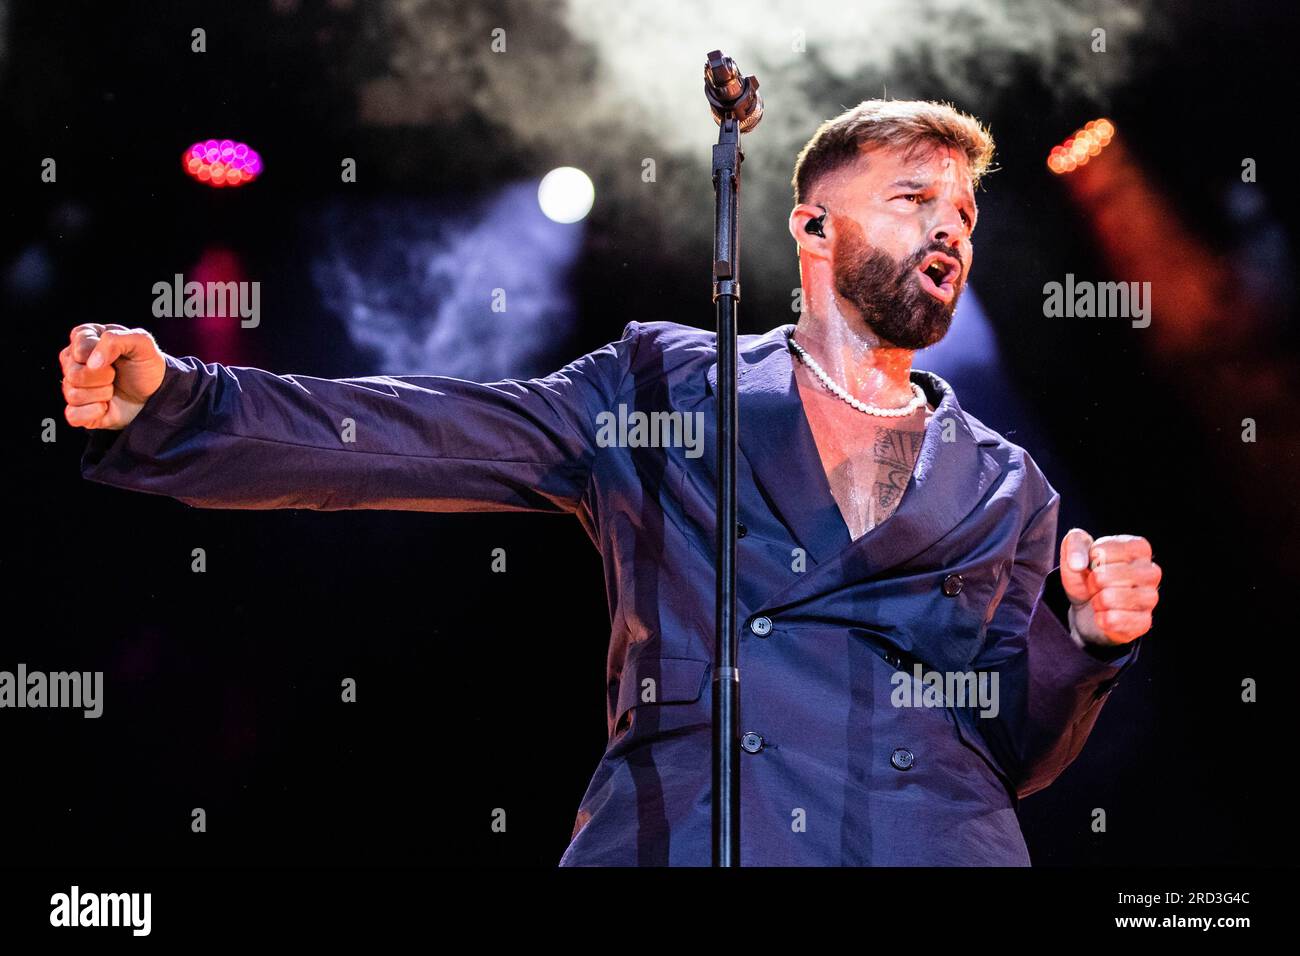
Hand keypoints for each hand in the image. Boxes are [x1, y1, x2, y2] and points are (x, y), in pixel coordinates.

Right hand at [60, 324, 165, 430]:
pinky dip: (94, 412)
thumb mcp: (142, 343)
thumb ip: (115, 340)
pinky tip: (106, 407)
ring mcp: (73, 386)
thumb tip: (91, 363)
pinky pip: (73, 415)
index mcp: (85, 338)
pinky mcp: (77, 410)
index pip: (79, 344)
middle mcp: (73, 361)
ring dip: (102, 394)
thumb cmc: (146, 366)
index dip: (101, 353)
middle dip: (103, 376)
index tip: (118, 356)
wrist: (156, 394)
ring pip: (72, 394)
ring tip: (113, 389)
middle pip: (73, 372)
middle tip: (116, 375)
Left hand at [1059, 529, 1160, 646]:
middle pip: (1103, 577)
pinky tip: (1106, 614)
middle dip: (1092, 582)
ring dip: (1096, 601)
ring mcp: (1151, 598)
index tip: (1095, 564)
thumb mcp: (1075, 553)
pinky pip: (1112, 620)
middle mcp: (1151, 572)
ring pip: (1108, 598)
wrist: (1087, 607)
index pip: (1103, 551)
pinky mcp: (1144, 622)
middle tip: (1097, 585)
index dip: (1089, 560)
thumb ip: (1074, 544)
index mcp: (1139, 548)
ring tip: (1102, 598)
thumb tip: (1077, 564)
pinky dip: (1101, 619)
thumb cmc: (1087, 574)